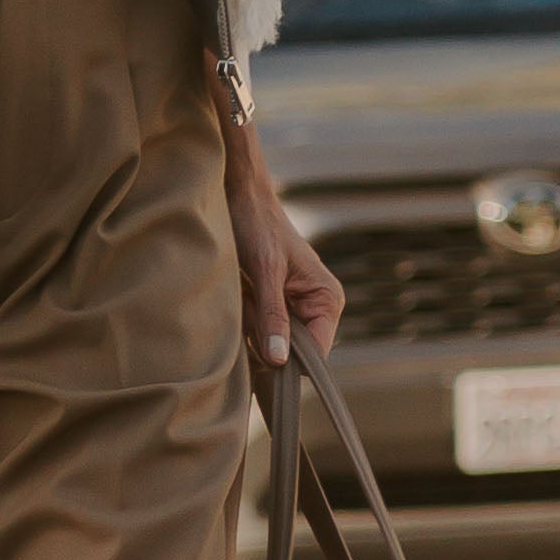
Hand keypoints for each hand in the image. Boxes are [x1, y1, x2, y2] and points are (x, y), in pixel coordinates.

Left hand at [219, 107, 340, 371]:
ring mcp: (291, 309)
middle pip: (291, 354)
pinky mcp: (269, 306)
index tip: (260, 361)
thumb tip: (280, 361)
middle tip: (244, 314)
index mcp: (326, 299)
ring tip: (239, 300)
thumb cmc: (257, 224)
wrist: (238, 195)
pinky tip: (233, 304)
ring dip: (249, 333)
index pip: (315, 356)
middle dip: (264, 344)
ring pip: (270, 345)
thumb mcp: (264, 270)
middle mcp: (314, 308)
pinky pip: (256, 332)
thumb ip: (272, 315)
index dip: (288, 365)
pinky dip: (241, 325)